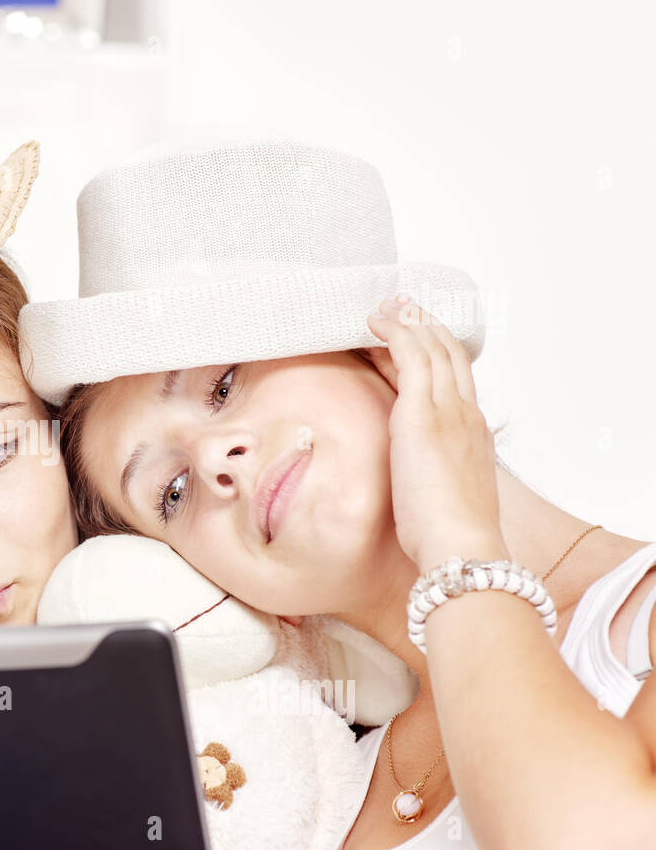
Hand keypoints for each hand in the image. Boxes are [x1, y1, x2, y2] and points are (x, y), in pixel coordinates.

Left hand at [365, 295, 508, 571]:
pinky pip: (410, 356)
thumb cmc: (448, 535)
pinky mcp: (423, 412)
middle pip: (449, 355)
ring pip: (432, 348)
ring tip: (386, 305)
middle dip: (426, 326)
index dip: (431, 355)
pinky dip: (395, 333)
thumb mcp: (444, 497)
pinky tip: (375, 321)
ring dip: (409, 321)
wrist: (461, 544)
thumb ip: (432, 478)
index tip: (413, 340)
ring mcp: (447, 410)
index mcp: (473, 433)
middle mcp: (466, 414)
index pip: (451, 381)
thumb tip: (415, 480)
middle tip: (403, 306)